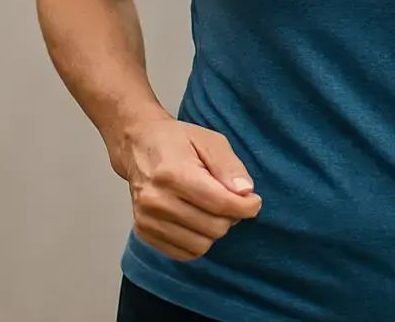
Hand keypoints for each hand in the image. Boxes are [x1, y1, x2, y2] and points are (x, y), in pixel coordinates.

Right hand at [118, 117, 261, 260]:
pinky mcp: (144, 233)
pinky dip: (198, 241)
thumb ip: (229, 166)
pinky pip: (183, 253)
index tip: (254, 202)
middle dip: (232, 217)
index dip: (245, 206)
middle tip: (233, 201)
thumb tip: (246, 192)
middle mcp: (157, 200)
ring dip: (215, 230)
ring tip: (214, 210)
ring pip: (200, 245)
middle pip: (212, 227)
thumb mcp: (210, 141)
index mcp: (173, 174)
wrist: (139, 146)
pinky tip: (199, 221)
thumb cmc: (178, 141)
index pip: (219, 203)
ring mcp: (147, 220)